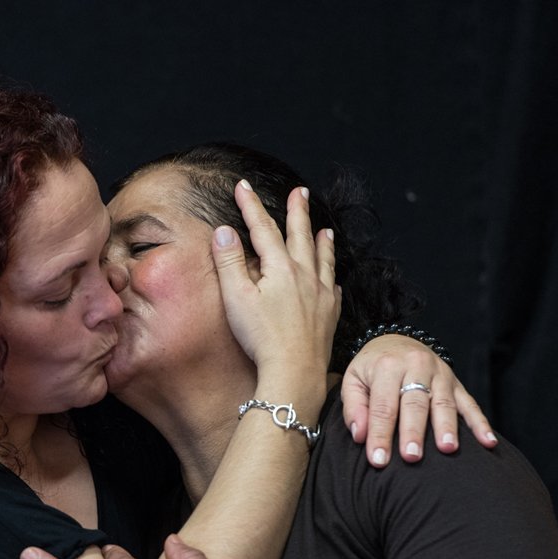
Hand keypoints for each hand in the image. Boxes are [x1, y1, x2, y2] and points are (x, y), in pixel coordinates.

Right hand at [212, 183, 340, 396]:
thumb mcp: (236, 297)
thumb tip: (224, 230)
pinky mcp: (329, 316)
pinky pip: (333, 290)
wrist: (293, 372)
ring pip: (323, 259)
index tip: (243, 186)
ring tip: (325, 229)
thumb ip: (229, 261)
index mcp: (281, 268)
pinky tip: (332, 281)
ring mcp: (321, 296)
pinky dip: (331, 278)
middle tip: (300, 192)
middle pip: (300, 235)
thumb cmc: (262, 338)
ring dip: (322, 241)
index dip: (251, 205)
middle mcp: (305, 276)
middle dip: (298, 211)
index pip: (263, 228)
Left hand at [342, 334, 497, 465]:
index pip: (383, 406)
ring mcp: (440, 374)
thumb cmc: (371, 370)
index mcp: (387, 366)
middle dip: (413, 431)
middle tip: (412, 457)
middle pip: (415, 403)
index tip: (378, 460)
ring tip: (447, 449)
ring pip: (444, 403)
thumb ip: (354, 407)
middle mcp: (416, 367)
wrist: (396, 341)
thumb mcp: (353, 381)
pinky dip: (480, 424)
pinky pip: (470, 404)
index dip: (380, 434)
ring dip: (447, 427)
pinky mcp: (457, 384)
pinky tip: (487, 443)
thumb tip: (360, 436)